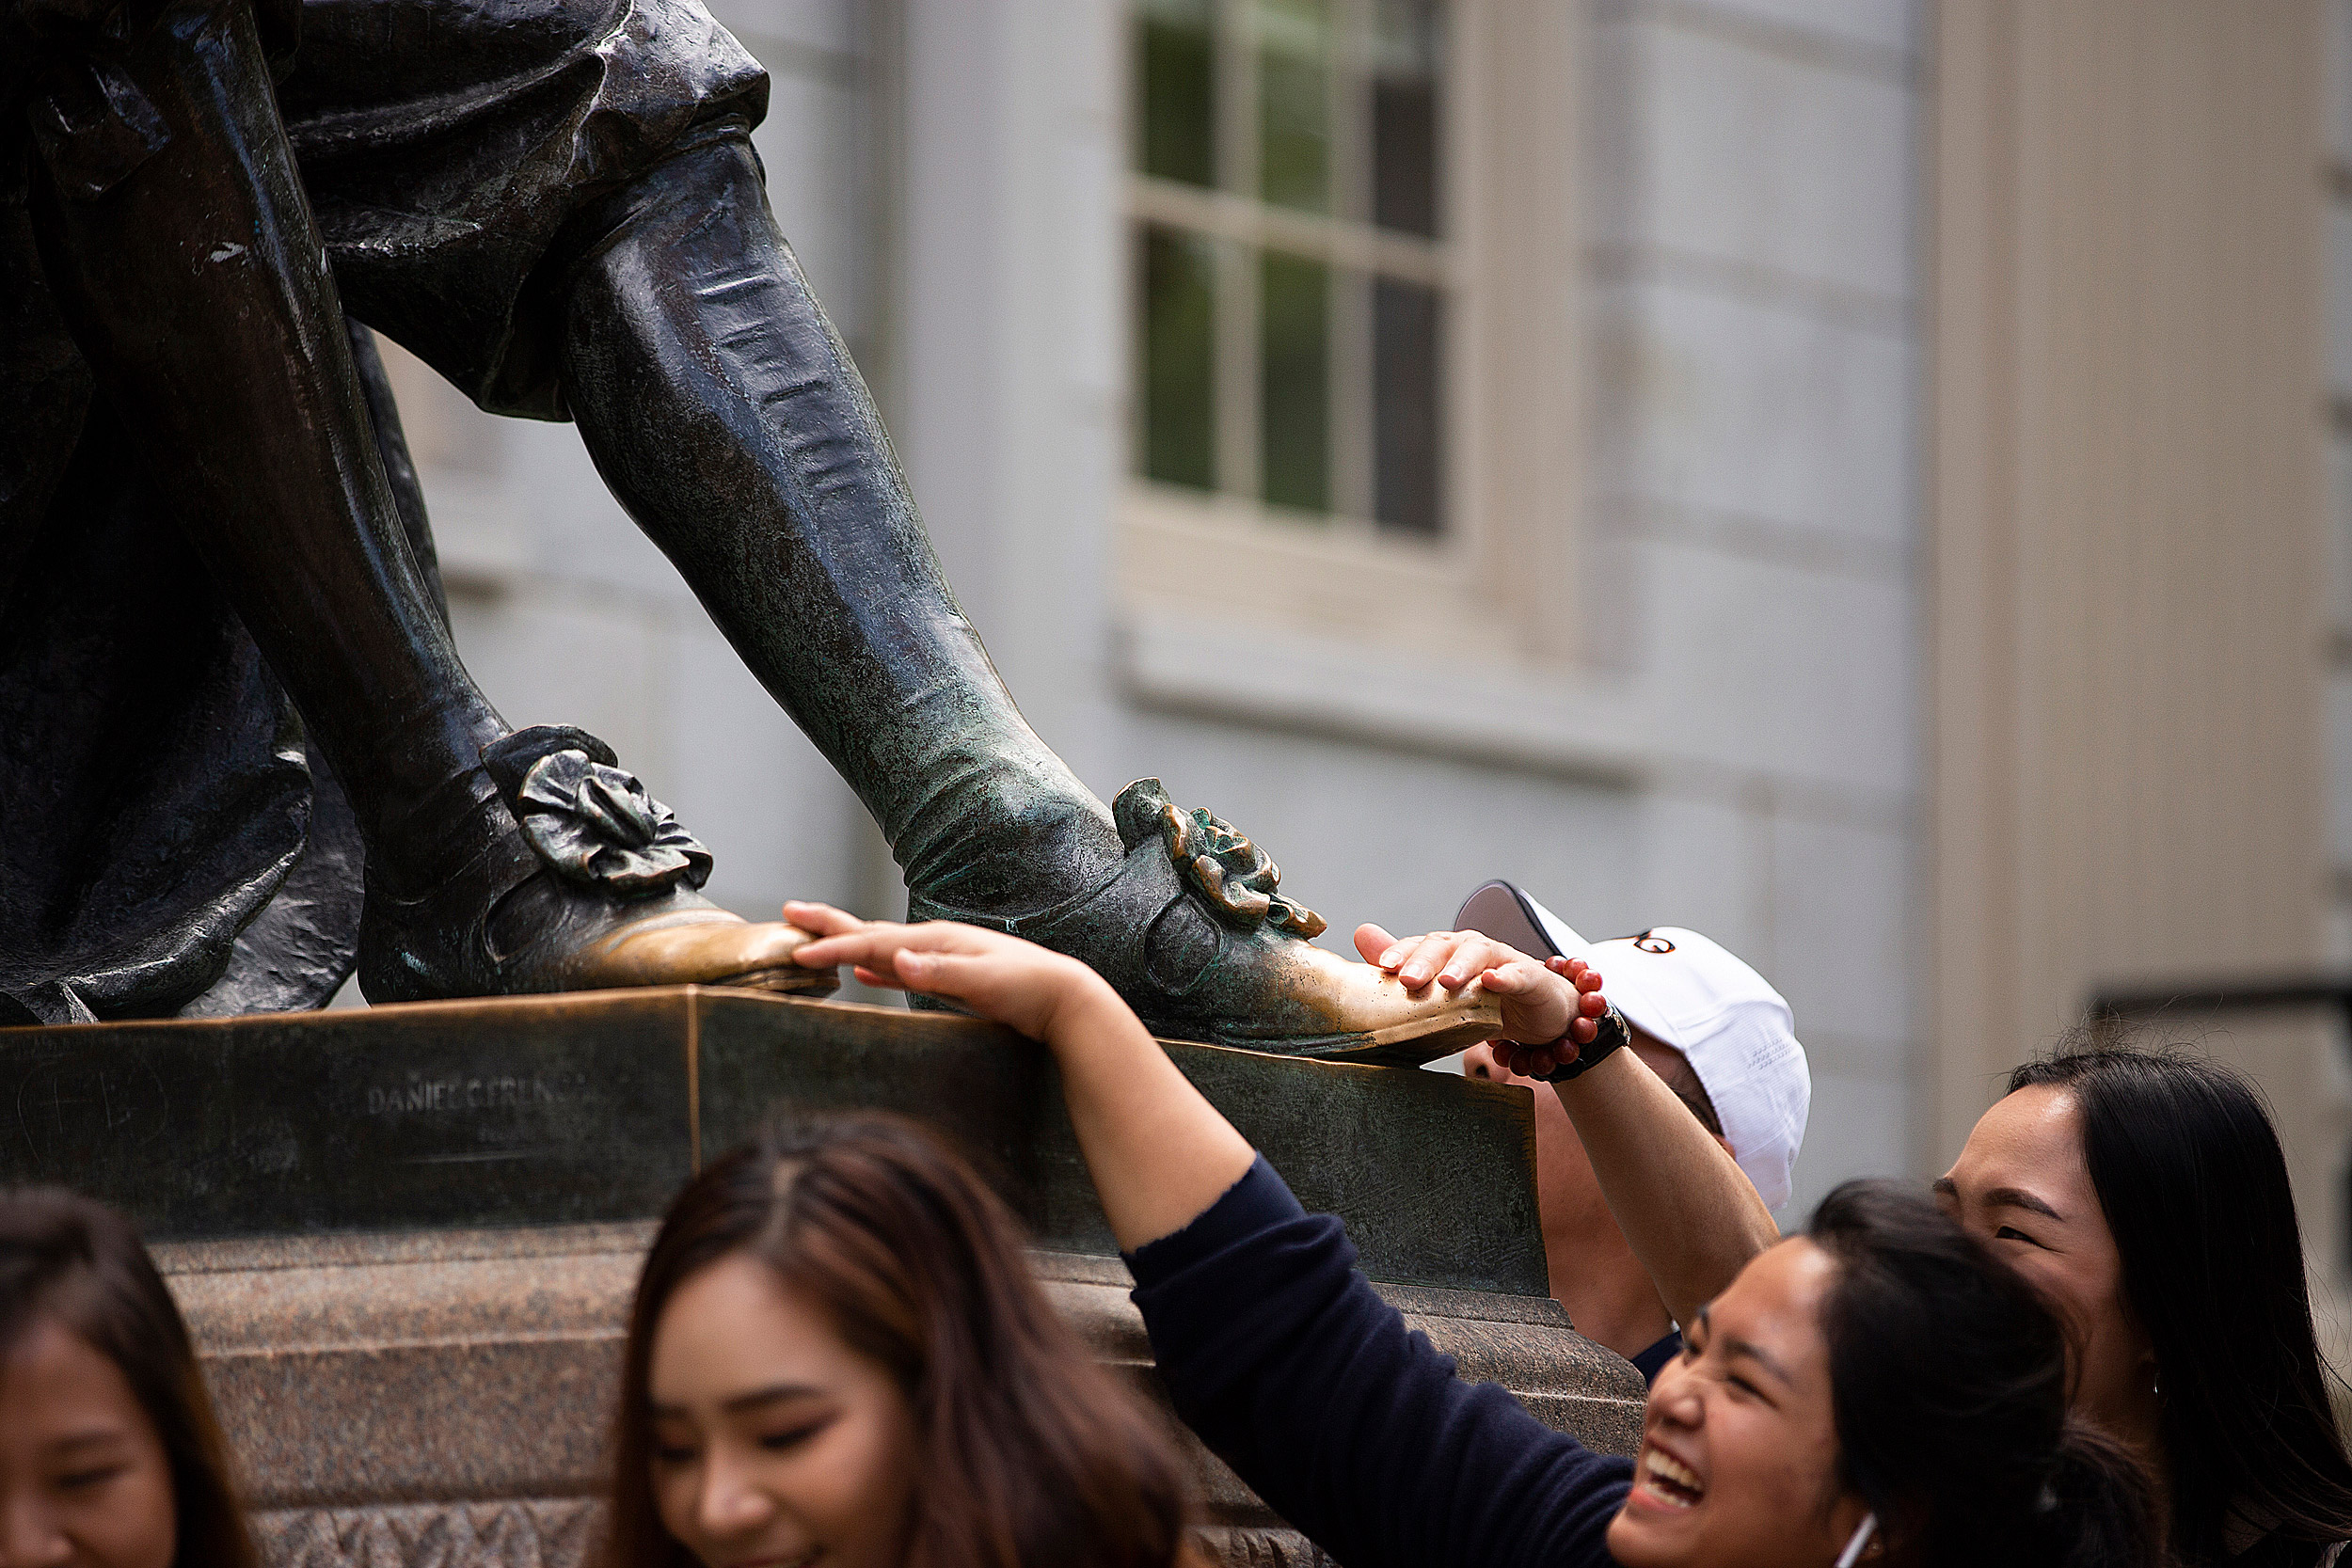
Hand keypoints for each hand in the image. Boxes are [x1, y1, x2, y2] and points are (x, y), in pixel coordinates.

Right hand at [784, 902, 1118, 1043]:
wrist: (1063, 997)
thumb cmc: (1027, 989)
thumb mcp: (983, 981)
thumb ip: (937, 971)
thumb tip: (893, 957)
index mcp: (937, 941)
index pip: (874, 941)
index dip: (833, 947)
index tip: (796, 953)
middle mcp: (934, 943)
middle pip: (870, 932)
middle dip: (829, 924)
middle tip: (790, 912)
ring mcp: (940, 958)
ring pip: (881, 947)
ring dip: (846, 942)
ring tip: (816, 938)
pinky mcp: (949, 977)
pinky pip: (900, 969)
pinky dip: (877, 968)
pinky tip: (865, 972)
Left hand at [1354, 924, 1610, 1078]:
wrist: (1539, 1011)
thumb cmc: (1485, 998)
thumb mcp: (1441, 988)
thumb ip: (1405, 962)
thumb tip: (1361, 934)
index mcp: (1447, 951)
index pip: (1418, 946)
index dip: (1401, 953)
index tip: (1383, 967)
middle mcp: (1471, 949)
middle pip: (1445, 946)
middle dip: (1425, 961)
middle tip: (1408, 979)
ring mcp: (1502, 960)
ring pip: (1479, 954)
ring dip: (1461, 966)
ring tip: (1448, 982)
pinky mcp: (1531, 978)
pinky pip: (1518, 975)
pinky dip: (1506, 977)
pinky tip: (1492, 982)